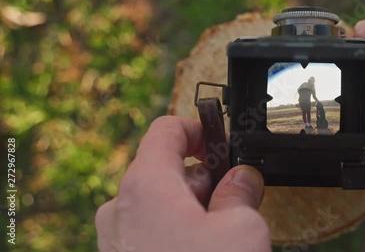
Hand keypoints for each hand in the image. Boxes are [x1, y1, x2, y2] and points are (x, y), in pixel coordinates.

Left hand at [95, 116, 270, 251]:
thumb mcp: (241, 230)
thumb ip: (241, 194)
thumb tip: (243, 178)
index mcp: (145, 186)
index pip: (166, 129)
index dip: (199, 128)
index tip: (221, 141)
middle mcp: (121, 208)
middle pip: (166, 169)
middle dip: (204, 177)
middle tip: (234, 195)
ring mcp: (117, 237)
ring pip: (160, 203)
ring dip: (192, 207)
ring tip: (221, 230)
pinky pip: (150, 229)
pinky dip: (177, 229)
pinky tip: (202, 246)